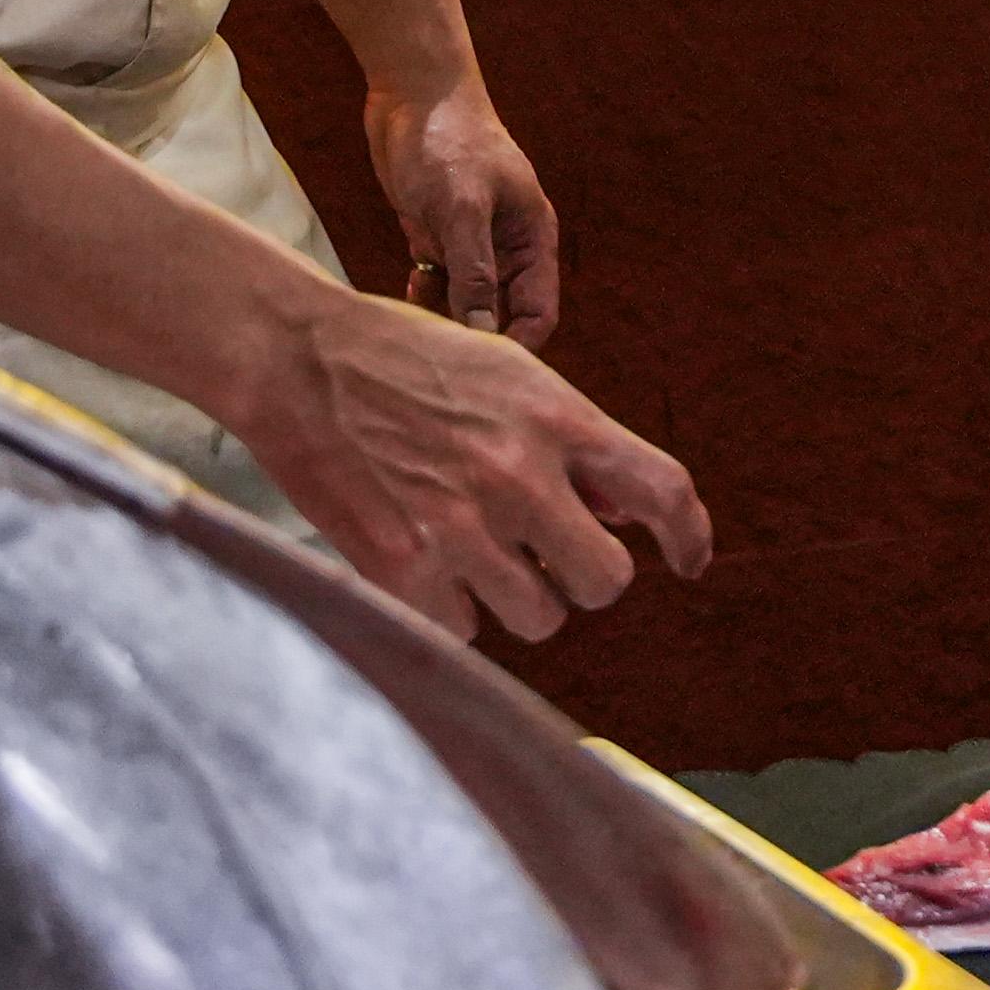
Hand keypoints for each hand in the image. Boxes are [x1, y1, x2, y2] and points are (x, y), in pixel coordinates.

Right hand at [219, 278, 706, 644]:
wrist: (298, 359)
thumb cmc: (408, 362)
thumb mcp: (510, 375)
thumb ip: (573, 445)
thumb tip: (626, 516)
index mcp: (557, 417)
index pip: (663, 490)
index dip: (690, 535)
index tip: (691, 560)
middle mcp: (518, 475)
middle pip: (606, 581)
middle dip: (583, 574)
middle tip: (548, 552)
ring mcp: (460, 527)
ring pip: (540, 618)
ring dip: (517, 596)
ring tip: (473, 547)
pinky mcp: (403, 568)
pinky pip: (465, 630)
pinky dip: (451, 608)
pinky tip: (425, 560)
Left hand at [366, 74, 564, 341]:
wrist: (412, 90)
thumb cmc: (447, 140)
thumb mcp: (462, 207)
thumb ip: (475, 272)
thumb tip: (484, 333)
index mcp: (533, 239)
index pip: (539, 312)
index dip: (515, 344)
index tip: (477, 363)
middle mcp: (508, 246)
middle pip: (503, 314)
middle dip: (476, 336)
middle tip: (439, 352)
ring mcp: (472, 242)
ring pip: (467, 303)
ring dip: (445, 318)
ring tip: (417, 322)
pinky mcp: (439, 235)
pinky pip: (439, 284)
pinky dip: (425, 295)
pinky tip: (409, 288)